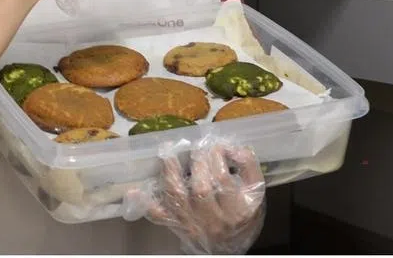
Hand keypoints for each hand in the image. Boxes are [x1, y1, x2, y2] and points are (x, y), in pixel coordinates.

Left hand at [126, 144, 265, 254]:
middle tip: (197, 146)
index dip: (218, 157)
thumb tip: (233, 147)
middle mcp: (213, 220)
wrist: (229, 247)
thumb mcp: (256, 192)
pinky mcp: (176, 225)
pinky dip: (146, 203)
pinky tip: (135, 191)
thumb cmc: (244, 215)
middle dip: (197, 162)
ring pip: (177, 198)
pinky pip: (159, 216)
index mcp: (237, 210)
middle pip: (200, 189)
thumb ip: (249, 167)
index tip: (217, 145)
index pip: (224, 180)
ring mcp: (191, 223)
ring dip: (170, 173)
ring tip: (167, 151)